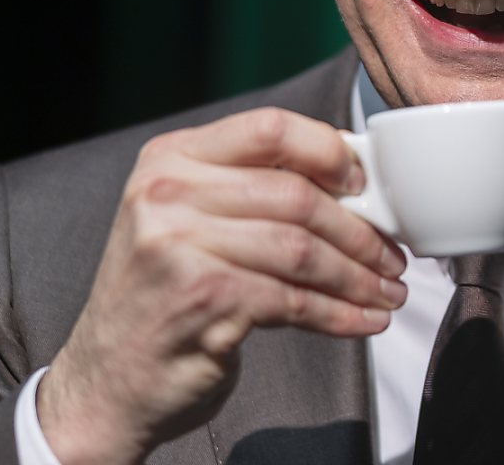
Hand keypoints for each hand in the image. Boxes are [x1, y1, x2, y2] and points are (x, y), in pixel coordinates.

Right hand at [35, 107, 406, 464]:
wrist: (110, 376)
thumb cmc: (169, 290)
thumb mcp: (193, 218)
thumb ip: (254, 188)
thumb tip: (354, 181)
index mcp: (173, 156)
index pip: (270, 128)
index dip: (330, 152)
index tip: (366, 186)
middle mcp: (168, 191)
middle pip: (296, 195)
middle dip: (360, 231)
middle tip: (392, 257)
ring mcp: (178, 245)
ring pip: (301, 249)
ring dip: (357, 276)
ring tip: (387, 293)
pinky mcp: (198, 299)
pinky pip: (292, 300)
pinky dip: (339, 314)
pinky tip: (363, 321)